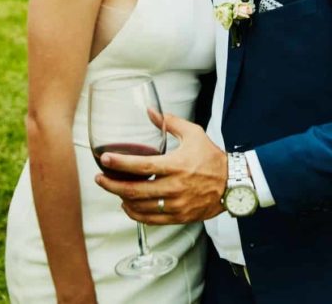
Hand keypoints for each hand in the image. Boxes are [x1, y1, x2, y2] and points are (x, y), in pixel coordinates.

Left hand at [94, 114, 227, 224]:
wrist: (233, 183)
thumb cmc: (211, 157)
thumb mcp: (193, 134)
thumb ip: (170, 122)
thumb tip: (150, 111)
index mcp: (176, 165)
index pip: (142, 166)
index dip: (120, 163)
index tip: (104, 159)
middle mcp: (175, 187)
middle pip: (135, 190)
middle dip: (112, 185)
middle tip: (99, 179)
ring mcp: (176, 205)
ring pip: (140, 207)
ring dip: (122, 199)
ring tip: (113, 189)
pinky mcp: (179, 217)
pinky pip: (151, 220)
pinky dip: (135, 214)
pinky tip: (128, 205)